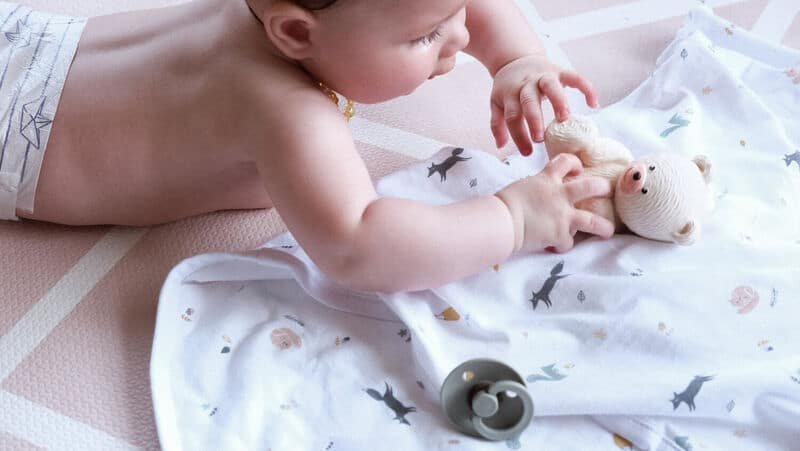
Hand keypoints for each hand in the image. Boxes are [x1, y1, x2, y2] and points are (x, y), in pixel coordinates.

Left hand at [490, 54, 598, 155]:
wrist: (516, 58)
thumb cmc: (508, 87)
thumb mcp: (497, 103)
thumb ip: (497, 124)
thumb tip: (500, 146)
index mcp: (510, 93)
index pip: (512, 116)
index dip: (518, 135)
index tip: (527, 152)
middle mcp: (526, 84)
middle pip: (529, 101)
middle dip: (534, 120)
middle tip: (540, 139)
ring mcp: (543, 76)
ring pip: (551, 86)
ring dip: (558, 101)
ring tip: (565, 118)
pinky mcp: (559, 71)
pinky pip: (575, 77)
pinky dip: (586, 88)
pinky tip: (593, 104)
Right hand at [495, 153, 613, 253]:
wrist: (502, 220)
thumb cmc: (503, 203)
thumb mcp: (521, 187)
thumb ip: (534, 189)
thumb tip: (535, 196)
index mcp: (547, 180)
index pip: (565, 161)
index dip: (574, 163)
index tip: (576, 170)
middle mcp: (560, 195)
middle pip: (591, 186)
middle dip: (602, 188)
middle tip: (605, 191)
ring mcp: (562, 216)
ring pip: (593, 220)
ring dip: (604, 226)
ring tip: (608, 231)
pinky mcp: (559, 235)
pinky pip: (568, 243)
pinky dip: (562, 245)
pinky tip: (555, 247)